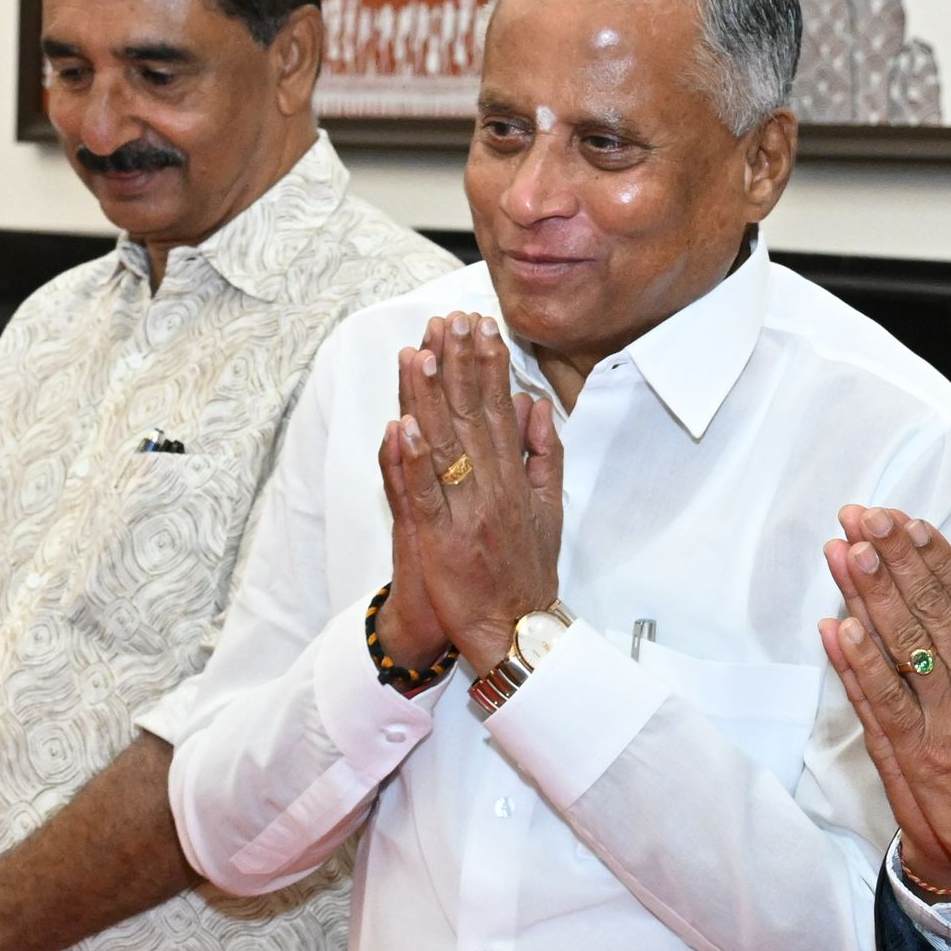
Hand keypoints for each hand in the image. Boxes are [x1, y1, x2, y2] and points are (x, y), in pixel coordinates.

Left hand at [375, 314, 563, 673]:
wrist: (516, 630)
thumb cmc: (526, 570)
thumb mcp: (550, 508)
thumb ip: (543, 454)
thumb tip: (535, 405)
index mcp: (515, 478)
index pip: (498, 410)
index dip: (487, 365)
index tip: (479, 325)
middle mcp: (493, 488)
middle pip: (472, 417)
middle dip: (460, 365)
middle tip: (450, 320)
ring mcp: (466, 513)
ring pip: (445, 447)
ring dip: (431, 399)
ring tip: (420, 354)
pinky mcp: (440, 540)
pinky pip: (423, 495)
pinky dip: (411, 461)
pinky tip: (401, 426)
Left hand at [821, 505, 950, 887]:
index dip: (929, 553)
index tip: (901, 519)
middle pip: (928, 606)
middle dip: (892, 557)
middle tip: (861, 516)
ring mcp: (948, 716)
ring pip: (902, 643)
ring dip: (870, 594)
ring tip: (846, 550)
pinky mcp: (921, 754)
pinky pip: (885, 701)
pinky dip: (861, 664)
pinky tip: (839, 628)